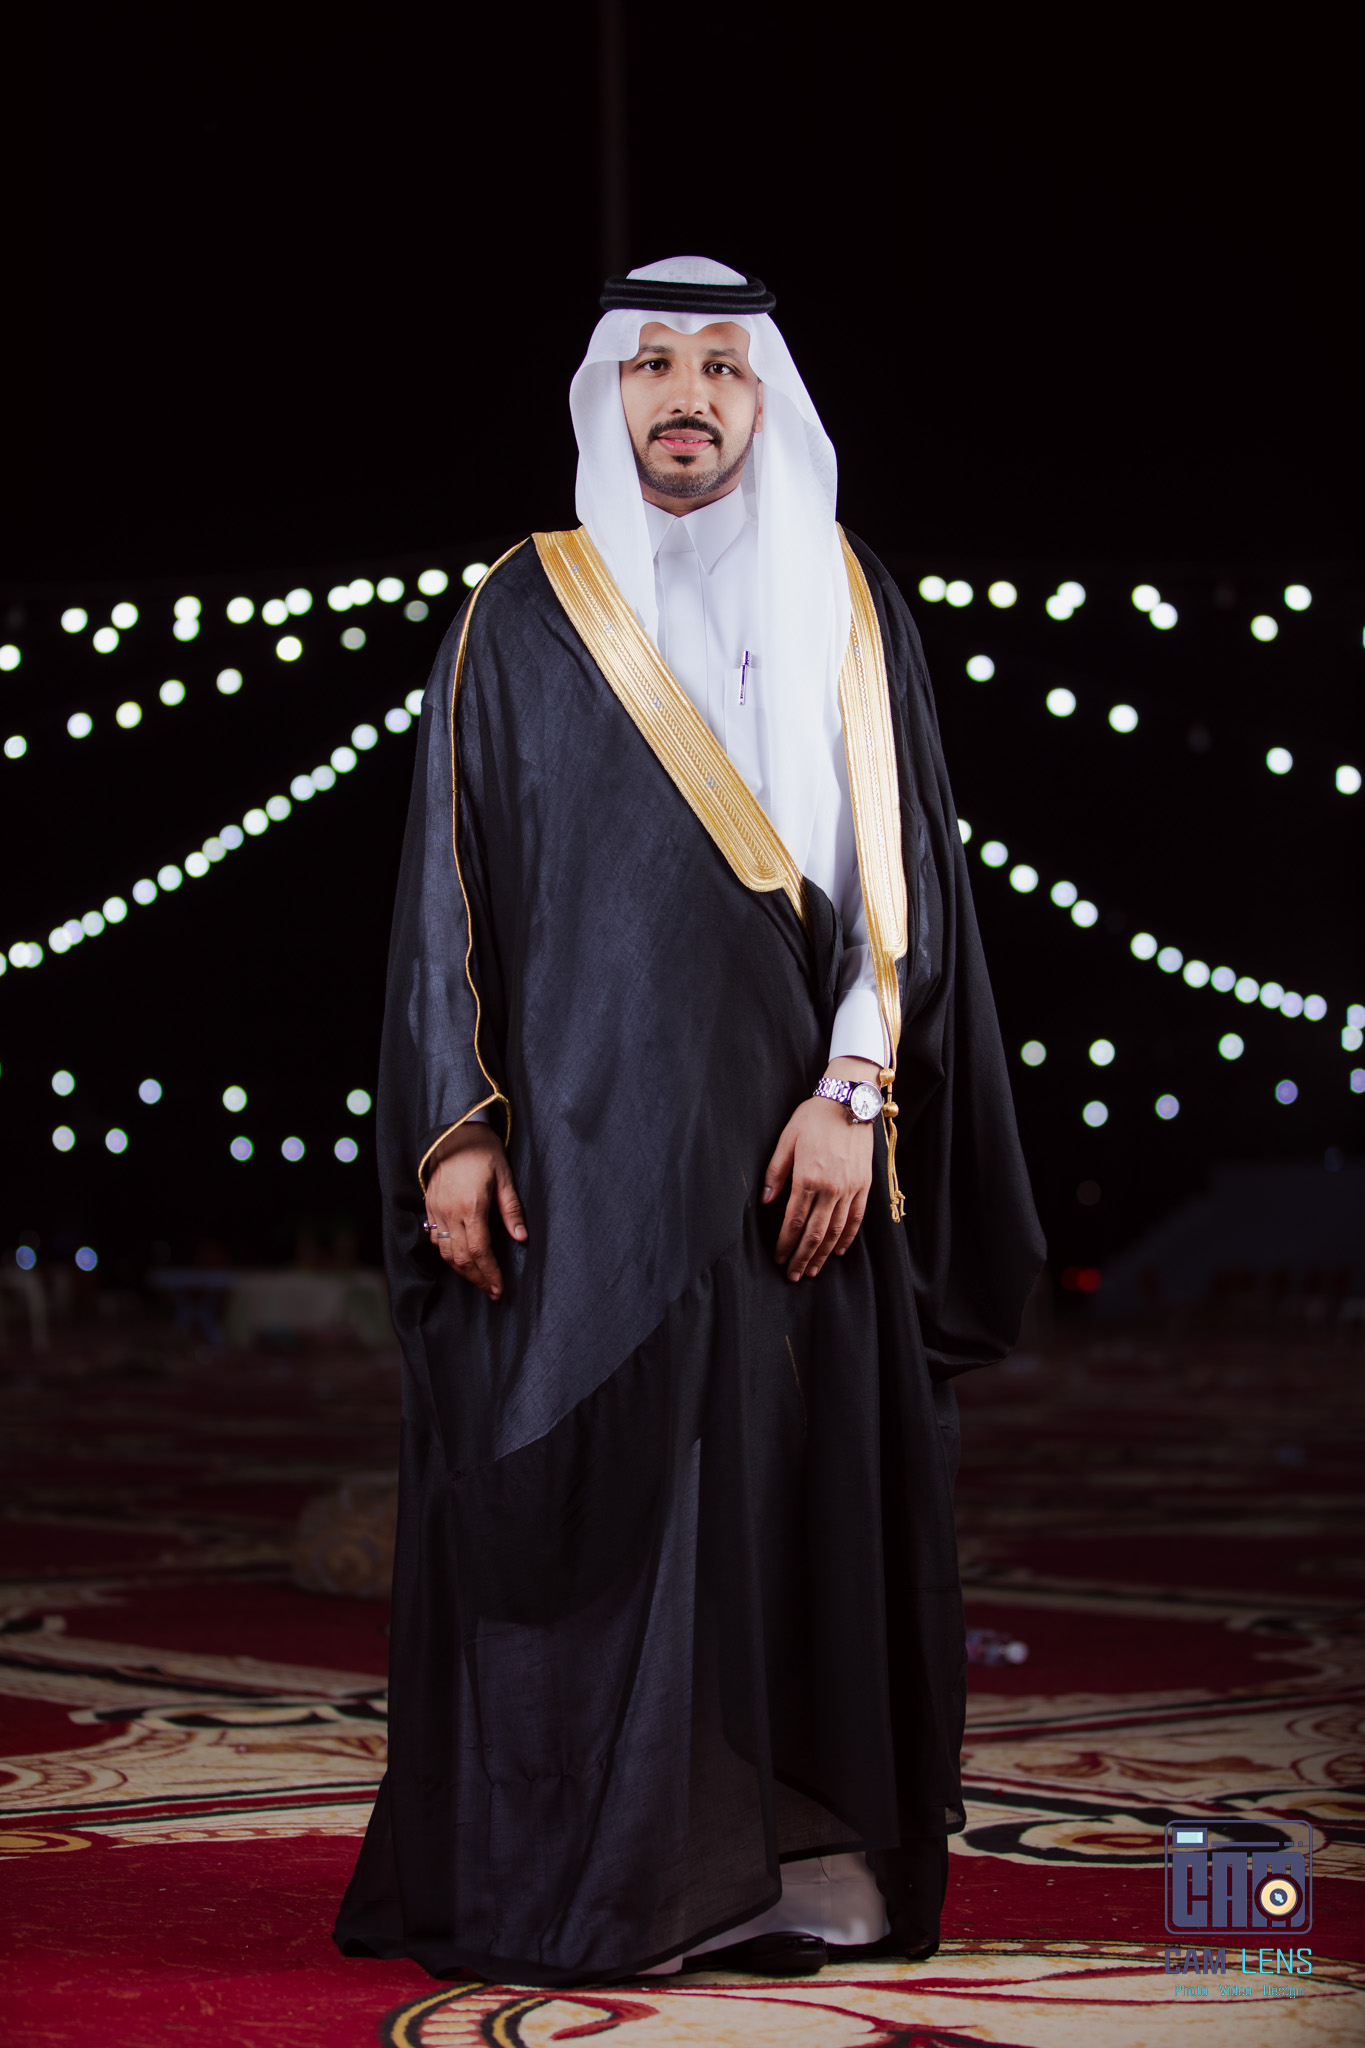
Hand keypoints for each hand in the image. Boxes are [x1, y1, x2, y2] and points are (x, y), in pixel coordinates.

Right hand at [424, 1124, 526, 1300]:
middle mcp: (450, 1211)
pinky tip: (459, 1260)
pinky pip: (434, 1239)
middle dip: (477, 1278)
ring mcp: (436, 1209)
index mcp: (471, 1206)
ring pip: (445, 1252)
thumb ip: (511, 1210)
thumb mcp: (504, 1177)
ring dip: (462, 1270)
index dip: (490, 1272)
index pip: (479, 1250)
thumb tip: (521, 1238)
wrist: (455, 1132)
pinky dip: (446, 1254)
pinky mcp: (429, 1206)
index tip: (499, 1287)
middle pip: (461, 1257)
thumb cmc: (484, 1152)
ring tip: (479, 1280)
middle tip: (492, 1291)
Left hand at [762, 1059, 877, 1280]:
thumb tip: (766, 1201)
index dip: (785, 1243)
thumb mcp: (786, 1140)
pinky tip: (838, 1251)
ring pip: (836, 1230)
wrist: (850, 1101)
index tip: (779, 1258)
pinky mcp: (864, 1185)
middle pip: (814, 1232)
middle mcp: (831, 1188)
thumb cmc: (814, 1117)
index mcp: (808, 1178)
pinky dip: (847, 1237)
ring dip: (823, 1253)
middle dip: (802, 1256)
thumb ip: (776, 1173)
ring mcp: (850, 1188)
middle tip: (794, 1275)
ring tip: (813, 1270)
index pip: (793, 1221)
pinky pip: (856, 1218)